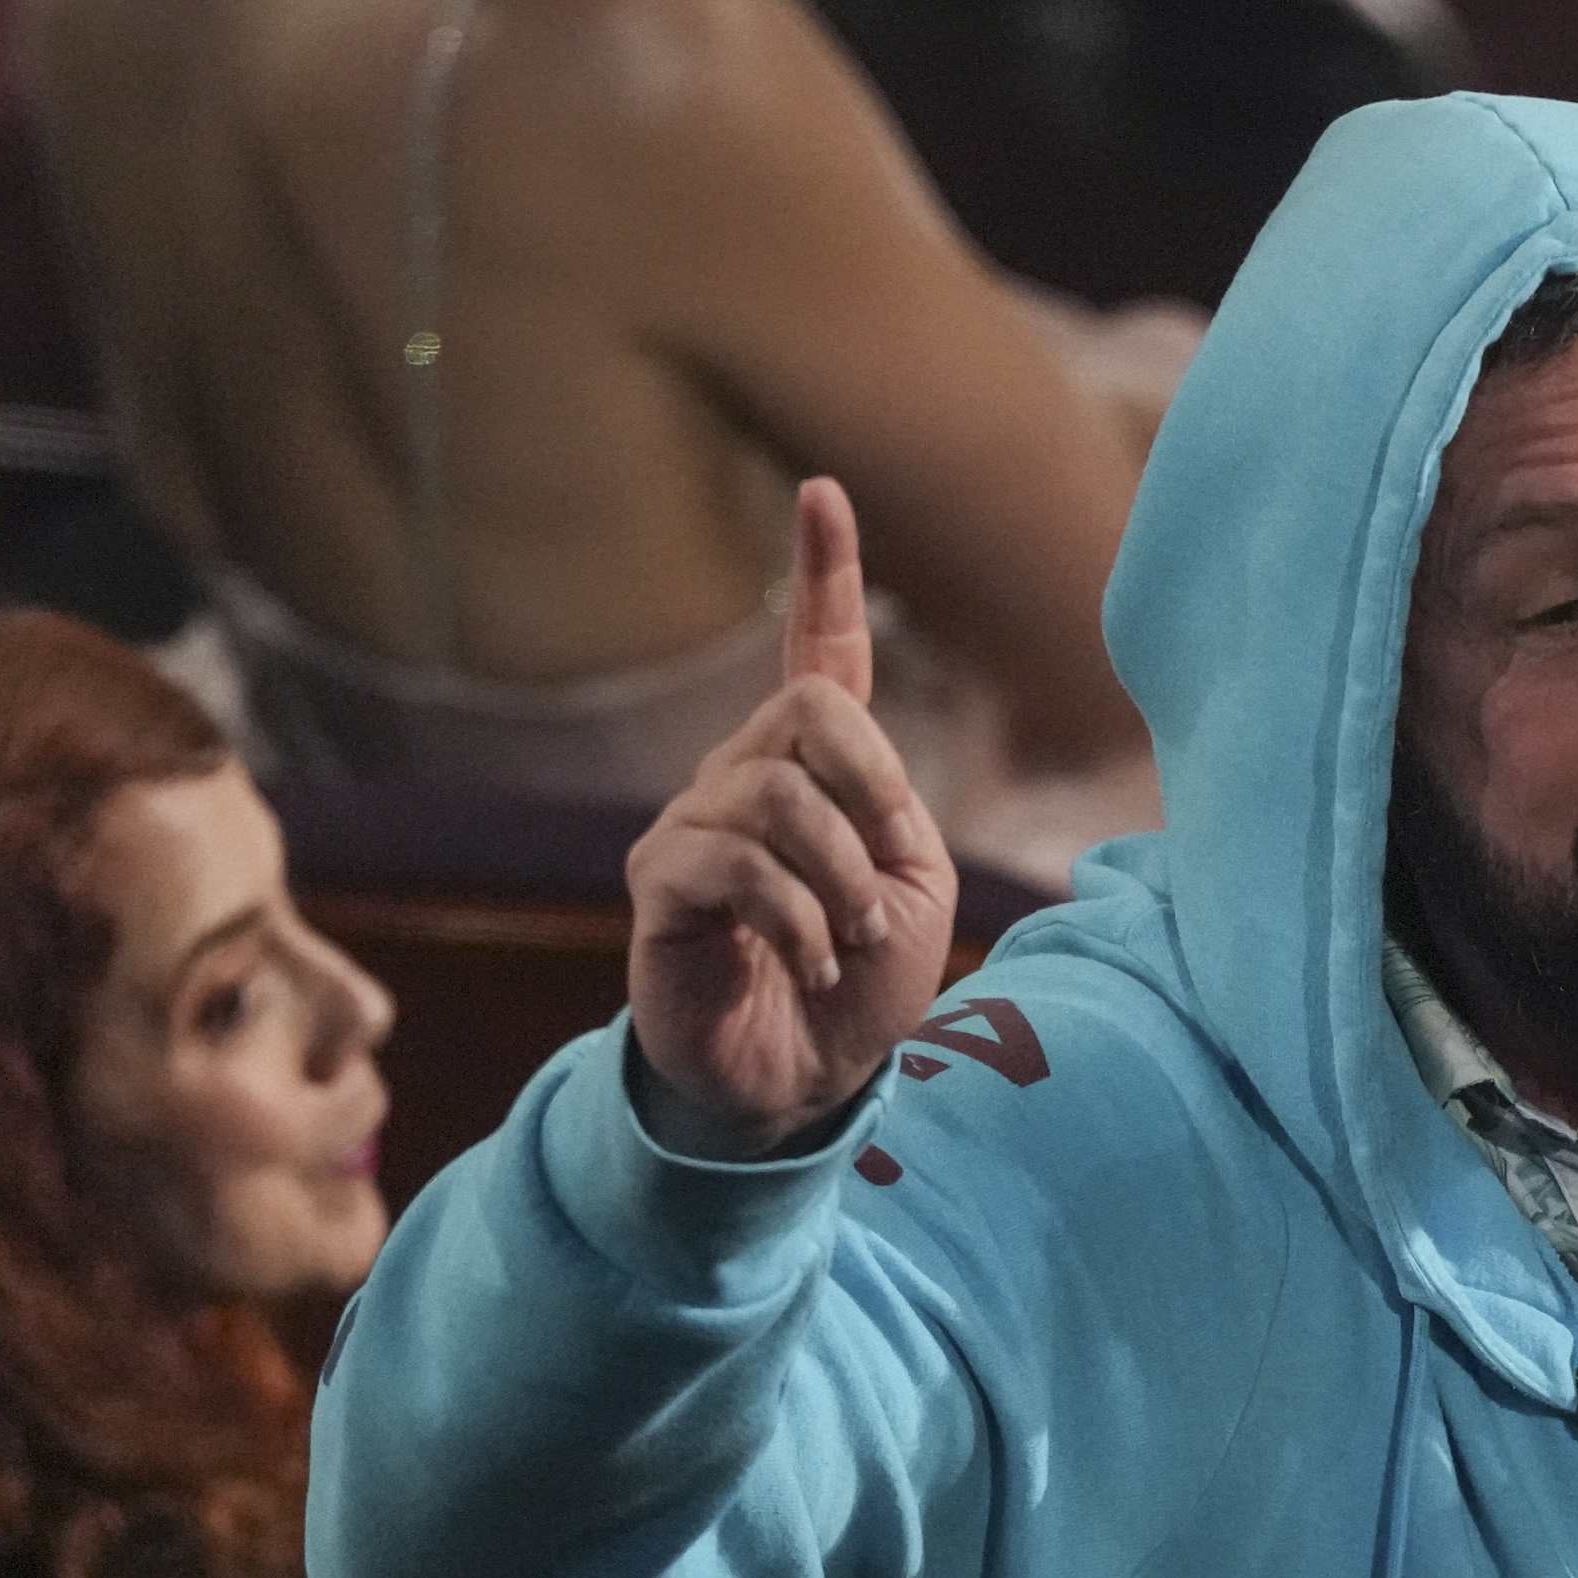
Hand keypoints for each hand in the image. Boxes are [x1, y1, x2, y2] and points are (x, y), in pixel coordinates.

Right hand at [624, 479, 957, 1157]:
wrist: (800, 1083)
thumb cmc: (860, 987)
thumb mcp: (914, 891)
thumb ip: (893, 816)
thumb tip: (839, 787)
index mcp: (817, 771)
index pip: (816, 652)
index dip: (823, 572)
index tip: (823, 494)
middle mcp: (744, 777)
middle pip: (810, 711)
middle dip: (871, 793)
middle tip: (884, 881)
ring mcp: (694, 825)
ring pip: (780, 796)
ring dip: (841, 883)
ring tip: (849, 945)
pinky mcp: (663, 884)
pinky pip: (738, 864)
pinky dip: (800, 922)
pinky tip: (811, 965)